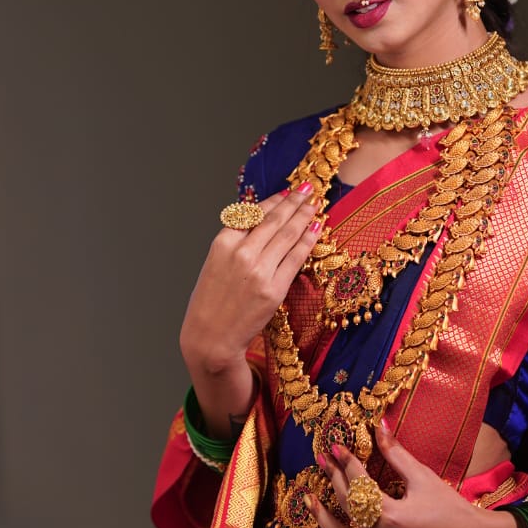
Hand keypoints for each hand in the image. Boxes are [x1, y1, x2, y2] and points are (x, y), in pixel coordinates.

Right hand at [180, 185, 318, 374]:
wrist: (210, 337)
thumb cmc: (211, 301)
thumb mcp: (215, 263)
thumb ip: (237, 241)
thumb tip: (262, 220)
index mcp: (223, 243)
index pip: (254, 213)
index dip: (274, 201)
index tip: (287, 192)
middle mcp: (241, 253)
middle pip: (274, 221)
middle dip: (294, 202)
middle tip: (308, 189)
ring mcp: (259, 271)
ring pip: (288, 236)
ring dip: (304, 217)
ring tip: (315, 205)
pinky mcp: (274, 289)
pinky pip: (296, 259)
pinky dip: (308, 241)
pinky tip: (316, 229)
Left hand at [310, 423, 517, 527]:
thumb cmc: (451, 508)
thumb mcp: (424, 478)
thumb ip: (396, 454)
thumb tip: (379, 426)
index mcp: (390, 513)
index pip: (358, 483)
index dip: (345, 463)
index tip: (335, 448)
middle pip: (346, 507)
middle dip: (332, 480)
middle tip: (322, 463)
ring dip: (323, 520)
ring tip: (311, 502)